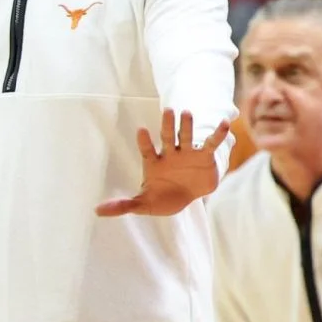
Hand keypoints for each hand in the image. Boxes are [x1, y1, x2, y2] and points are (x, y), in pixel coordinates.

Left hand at [96, 109, 231, 216]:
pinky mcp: (204, 156)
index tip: (141, 130)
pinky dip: (217, 134)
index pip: (147, 150)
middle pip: (168, 137)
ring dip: (186, 125)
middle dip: (167, 125)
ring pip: (186, 136)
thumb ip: (123, 206)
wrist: (188, 196)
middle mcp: (170, 154)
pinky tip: (224, 123)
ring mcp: (187, 153)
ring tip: (187, 112)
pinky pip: (210, 143)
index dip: (144, 141)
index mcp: (154, 162)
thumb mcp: (143, 204)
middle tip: (167, 111)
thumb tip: (97, 211)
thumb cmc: (162, 198)